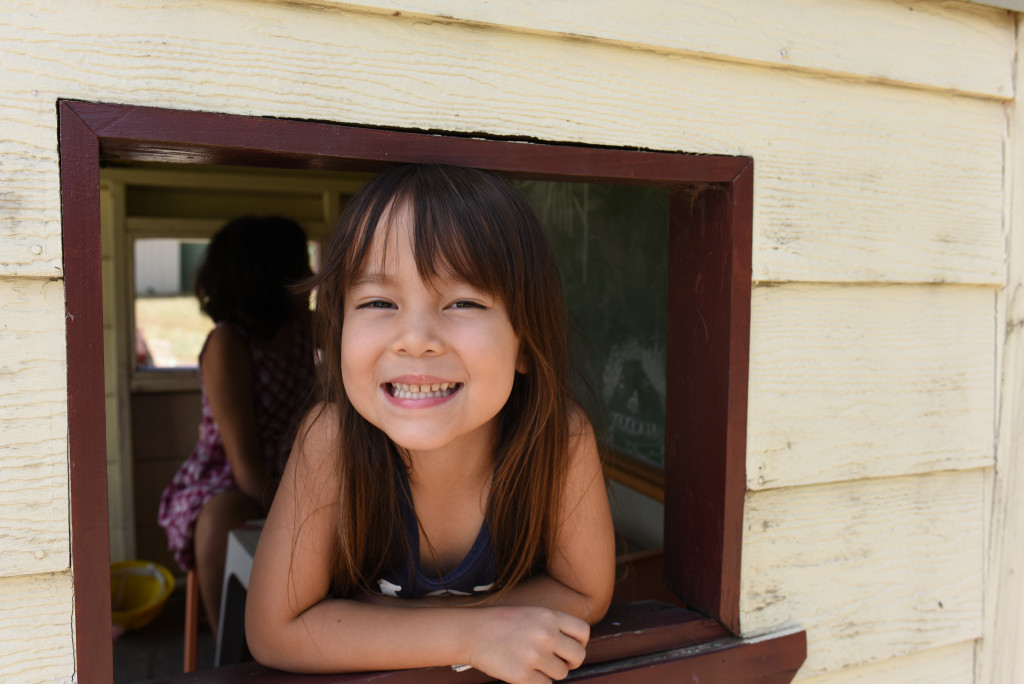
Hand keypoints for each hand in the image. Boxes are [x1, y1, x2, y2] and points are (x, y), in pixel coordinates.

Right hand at [463, 606, 588, 683]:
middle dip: (570, 663)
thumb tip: (573, 649)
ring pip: (562, 673)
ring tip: (533, 664)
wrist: (472, 632)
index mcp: (549, 616)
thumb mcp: (532, 614)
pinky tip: (525, 672)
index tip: (568, 649)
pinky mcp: (522, 675)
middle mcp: (545, 634)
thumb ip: (553, 626)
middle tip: (557, 663)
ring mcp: (534, 655)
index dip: (579, 644)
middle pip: (578, 656)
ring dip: (551, 672)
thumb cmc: (502, 624)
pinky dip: (537, 682)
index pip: (583, 632)